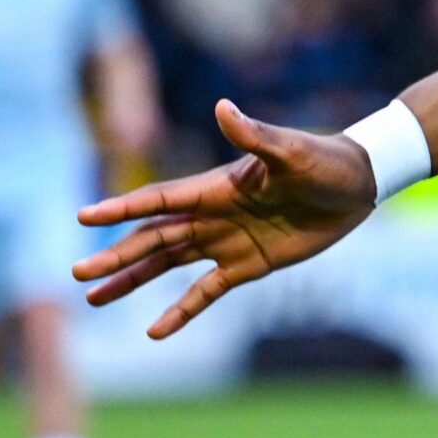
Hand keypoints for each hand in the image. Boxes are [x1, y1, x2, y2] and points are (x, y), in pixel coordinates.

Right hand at [73, 100, 376, 338]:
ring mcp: (227, 241)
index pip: (160, 200)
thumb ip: (255, 136)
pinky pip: (205, 292)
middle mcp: (212, 215)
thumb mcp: (291, 152)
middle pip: (153, 237)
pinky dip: (181, 310)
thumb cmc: (325, 161)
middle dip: (116, 255)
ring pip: (167, 264)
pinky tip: (155, 331)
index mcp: (216, 187)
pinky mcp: (248, 265)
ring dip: (132, 280)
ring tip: (95, 297)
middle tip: (77, 272)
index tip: (84, 216)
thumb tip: (223, 107)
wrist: (360, 186)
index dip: (123, 208)